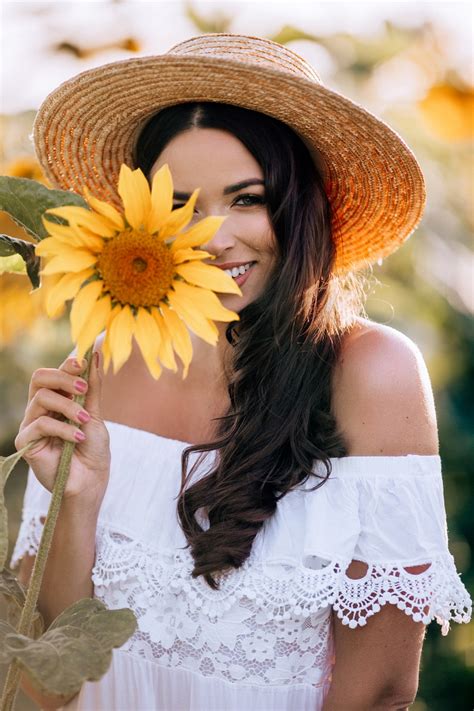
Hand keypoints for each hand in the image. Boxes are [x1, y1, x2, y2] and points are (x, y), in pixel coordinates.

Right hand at [14, 350, 110, 503]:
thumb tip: (95, 354)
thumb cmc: (93, 450)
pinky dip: (63, 429)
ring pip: (41, 398)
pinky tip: (78, 438)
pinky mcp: (25, 442)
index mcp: (56, 400)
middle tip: (83, 388)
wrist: (90, 481)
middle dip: (63, 377)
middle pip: (39, 378)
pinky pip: (41, 424)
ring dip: (68, 406)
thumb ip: (93, 387)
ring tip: (84, 420)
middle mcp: (40, 409)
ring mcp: (31, 424)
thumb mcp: (95, 414)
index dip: (67, 364)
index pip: (54, 373)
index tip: (84, 361)